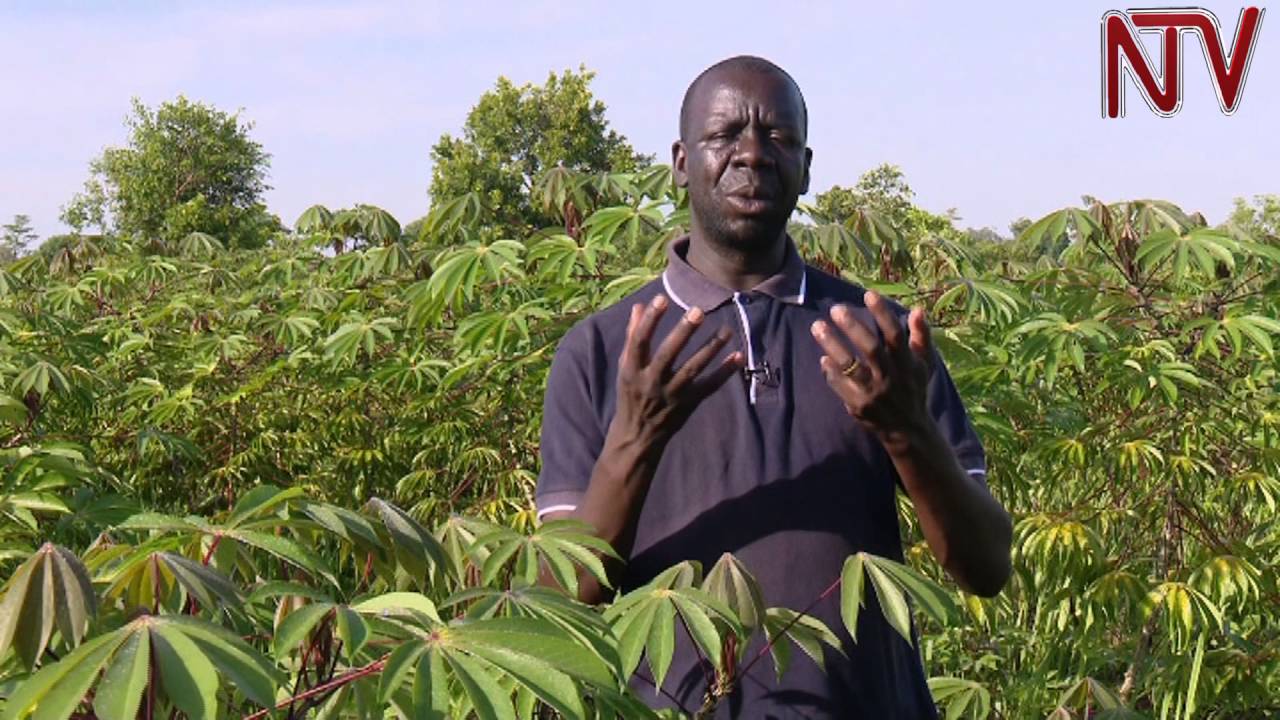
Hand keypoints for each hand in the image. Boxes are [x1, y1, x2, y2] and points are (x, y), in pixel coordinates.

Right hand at [610, 293, 743, 453]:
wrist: (637, 436)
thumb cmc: (631, 394)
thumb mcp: (625, 367)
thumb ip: (633, 337)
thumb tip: (639, 306)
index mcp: (632, 370)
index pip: (640, 341)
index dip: (650, 320)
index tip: (662, 299)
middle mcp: (651, 382)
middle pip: (668, 354)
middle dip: (683, 333)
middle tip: (698, 311)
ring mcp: (671, 395)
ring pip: (693, 369)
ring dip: (711, 349)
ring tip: (726, 330)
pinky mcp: (688, 404)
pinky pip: (710, 386)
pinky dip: (725, 372)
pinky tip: (738, 355)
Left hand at [809, 290, 935, 447]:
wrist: (907, 430)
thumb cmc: (914, 389)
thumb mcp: (923, 365)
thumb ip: (921, 337)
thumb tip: (917, 309)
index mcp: (907, 365)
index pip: (895, 336)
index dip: (883, 314)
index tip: (868, 294)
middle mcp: (890, 378)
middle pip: (870, 349)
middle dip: (853, 327)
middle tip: (835, 308)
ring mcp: (873, 393)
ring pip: (850, 366)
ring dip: (832, 345)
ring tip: (817, 326)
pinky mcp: (858, 406)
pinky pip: (840, 385)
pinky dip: (830, 371)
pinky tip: (822, 358)